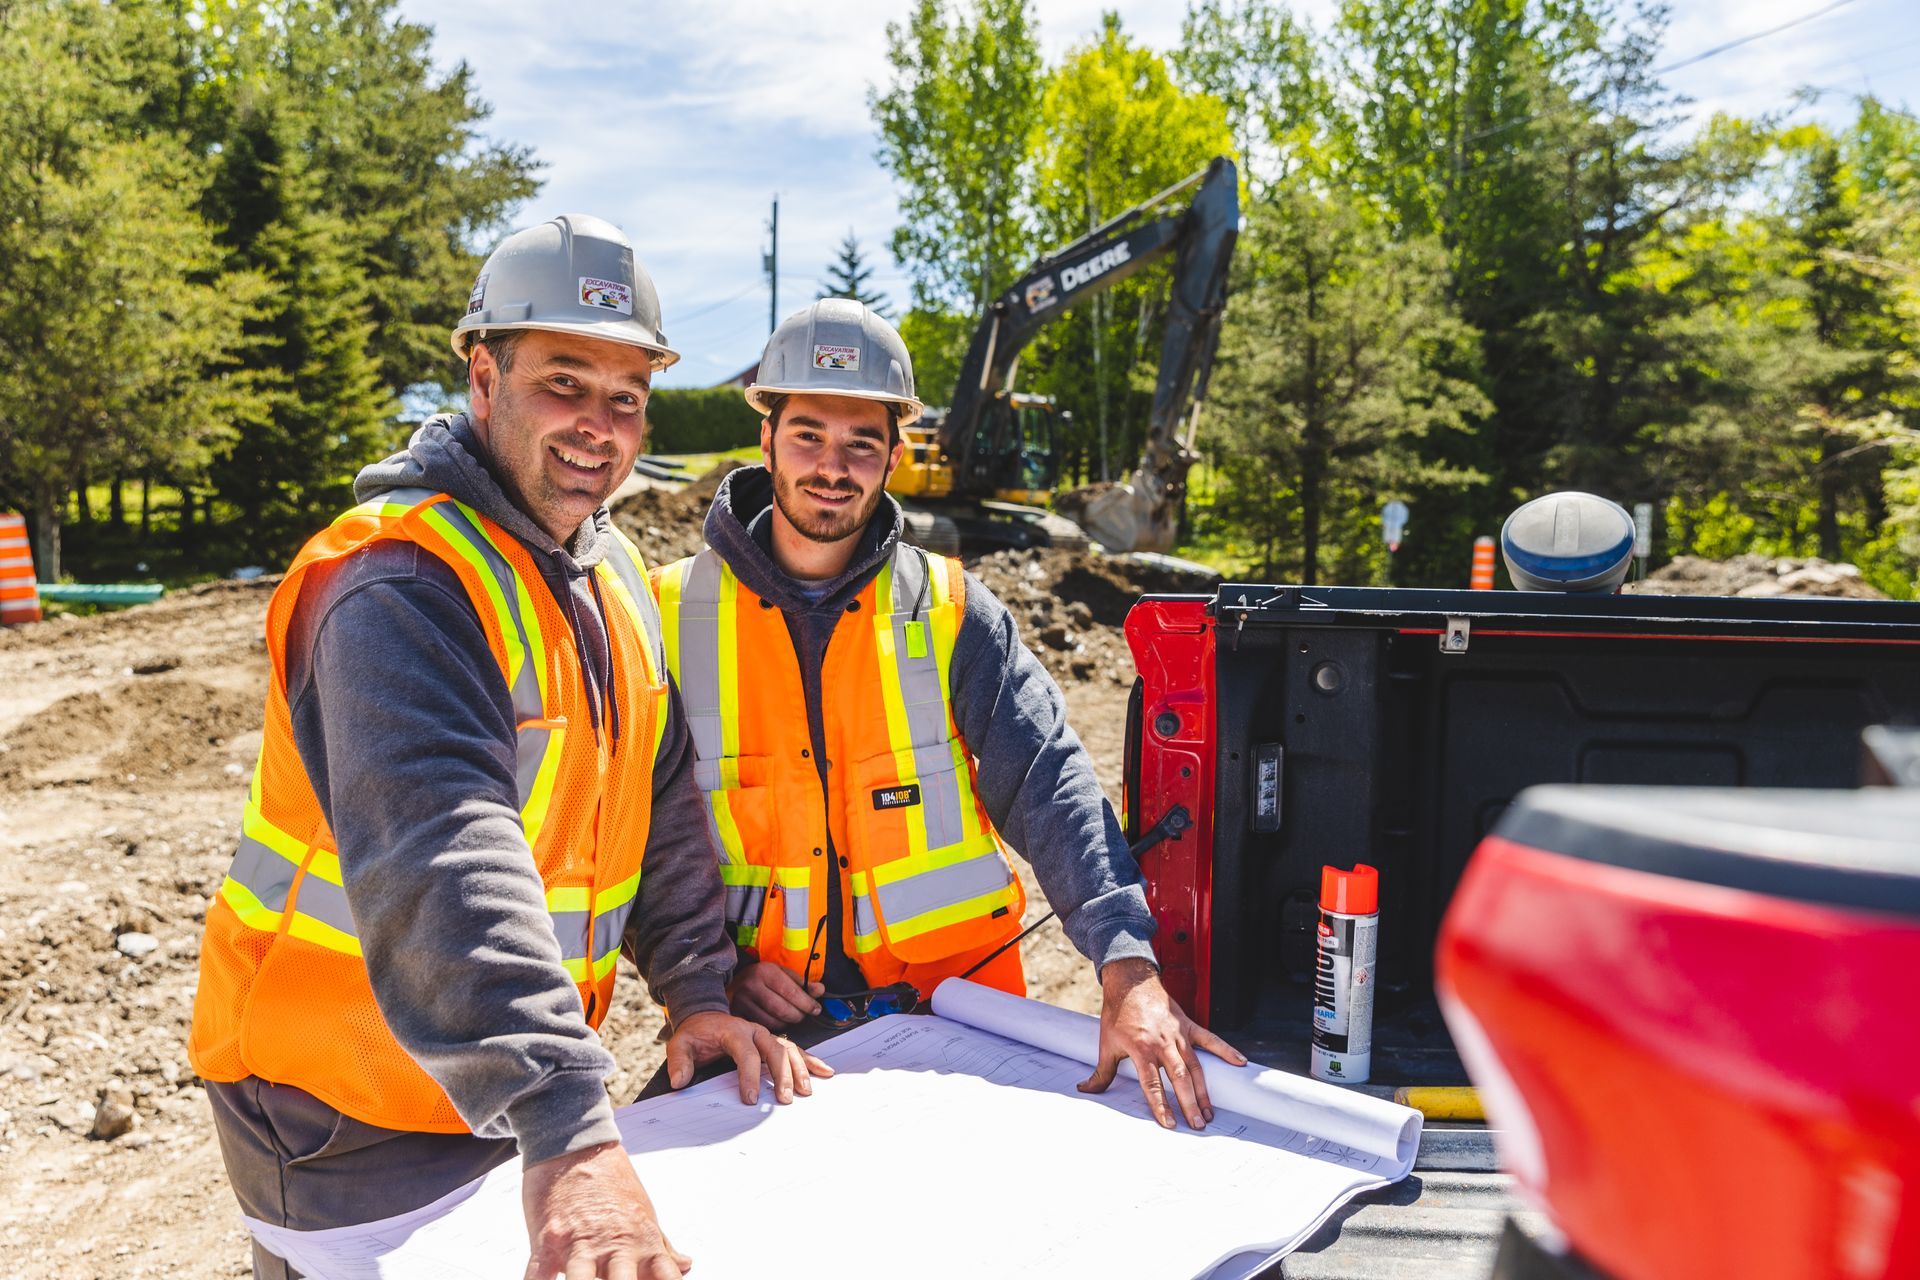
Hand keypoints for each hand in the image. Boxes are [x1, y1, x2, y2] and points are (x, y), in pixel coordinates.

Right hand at [520, 1140, 688, 1279]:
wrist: (575, 1146)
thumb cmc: (611, 1183)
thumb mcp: (643, 1213)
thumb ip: (661, 1246)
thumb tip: (686, 1266)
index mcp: (642, 1240)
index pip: (665, 1276)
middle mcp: (614, 1243)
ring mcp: (579, 1242)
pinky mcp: (548, 1239)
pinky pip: (539, 1274)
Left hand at [665, 1009, 832, 1104]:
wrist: (705, 1017)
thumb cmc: (695, 1034)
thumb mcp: (680, 1044)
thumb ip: (679, 1061)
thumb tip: (679, 1081)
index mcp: (735, 1030)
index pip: (746, 1053)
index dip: (749, 1076)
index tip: (749, 1099)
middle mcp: (755, 1030)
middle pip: (775, 1050)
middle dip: (782, 1075)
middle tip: (784, 1099)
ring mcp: (766, 1035)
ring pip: (789, 1049)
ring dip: (800, 1070)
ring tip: (806, 1092)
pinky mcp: (773, 1042)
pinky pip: (795, 1050)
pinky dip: (811, 1061)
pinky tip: (825, 1072)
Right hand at [728, 959, 823, 1027]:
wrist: (734, 983)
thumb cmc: (762, 978)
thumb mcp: (781, 973)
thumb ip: (801, 982)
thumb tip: (820, 990)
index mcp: (765, 971)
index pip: (791, 992)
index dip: (807, 1003)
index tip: (816, 1009)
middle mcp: (752, 986)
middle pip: (783, 1009)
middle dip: (798, 1015)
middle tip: (804, 1015)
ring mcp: (743, 1002)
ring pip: (774, 1021)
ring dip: (788, 1023)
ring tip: (792, 1017)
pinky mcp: (738, 1015)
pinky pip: (764, 1027)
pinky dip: (776, 1027)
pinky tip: (779, 1021)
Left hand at [1078, 956, 1248, 1129]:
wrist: (1131, 983)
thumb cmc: (1118, 1014)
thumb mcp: (1106, 1044)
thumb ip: (1101, 1072)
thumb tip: (1086, 1090)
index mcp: (1141, 1049)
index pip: (1152, 1083)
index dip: (1161, 1105)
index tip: (1169, 1124)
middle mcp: (1162, 1043)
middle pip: (1179, 1078)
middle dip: (1189, 1103)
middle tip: (1197, 1125)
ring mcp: (1178, 1034)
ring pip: (1195, 1066)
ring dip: (1203, 1091)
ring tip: (1209, 1113)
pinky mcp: (1188, 1025)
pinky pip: (1210, 1040)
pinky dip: (1226, 1051)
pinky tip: (1240, 1063)